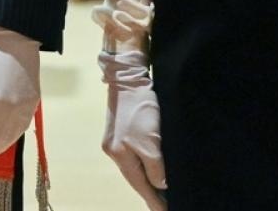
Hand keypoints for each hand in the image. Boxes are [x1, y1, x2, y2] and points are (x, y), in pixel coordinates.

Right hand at [99, 50, 166, 209]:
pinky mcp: (116, 133)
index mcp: (121, 156)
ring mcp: (113, 142)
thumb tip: (160, 184)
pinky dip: (141, 167)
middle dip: (150, 193)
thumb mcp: (152, 140)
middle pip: (134, 179)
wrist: (127, 80)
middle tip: (164, 206)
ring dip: (146, 181)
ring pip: (132, 169)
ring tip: (159, 193)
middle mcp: (113, 152)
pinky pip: (131, 158)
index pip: (141, 186)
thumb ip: (155, 165)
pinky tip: (148, 170)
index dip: (155, 200)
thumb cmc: (141, 108)